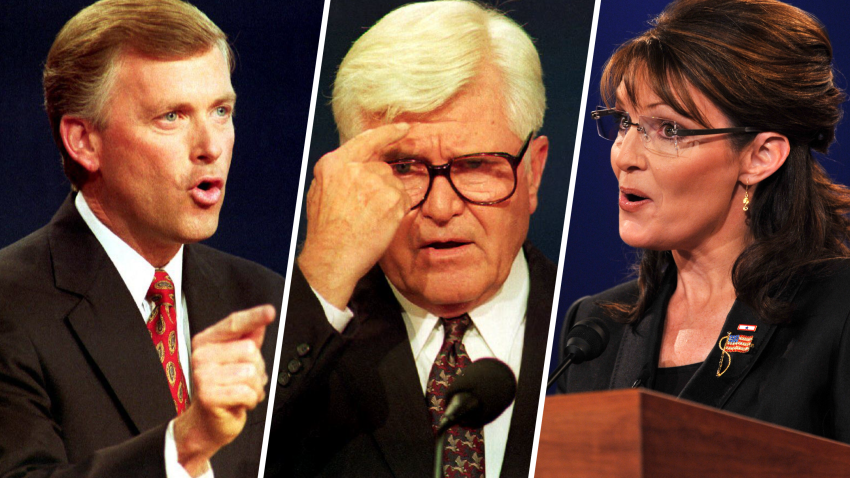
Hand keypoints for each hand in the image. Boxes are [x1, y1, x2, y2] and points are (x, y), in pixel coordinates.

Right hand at [173, 305, 274, 476]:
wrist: (204, 424)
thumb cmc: (221, 391)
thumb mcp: (234, 362)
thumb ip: (247, 340)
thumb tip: (260, 323)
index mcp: (206, 342)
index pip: (234, 323)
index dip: (254, 317)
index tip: (270, 312)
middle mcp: (201, 355)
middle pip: (250, 350)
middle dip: (257, 369)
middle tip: (245, 381)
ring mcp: (203, 375)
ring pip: (251, 372)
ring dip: (255, 387)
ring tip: (243, 393)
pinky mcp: (209, 395)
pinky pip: (247, 391)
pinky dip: (251, 400)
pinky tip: (240, 403)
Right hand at [298, 123, 410, 308]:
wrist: (332, 257)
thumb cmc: (325, 231)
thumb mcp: (319, 191)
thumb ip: (339, 172)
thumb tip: (356, 165)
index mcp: (335, 163)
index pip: (367, 140)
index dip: (389, 132)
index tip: (403, 128)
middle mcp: (356, 168)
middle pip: (382, 167)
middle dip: (380, 186)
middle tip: (367, 209)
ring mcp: (376, 182)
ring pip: (394, 183)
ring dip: (388, 199)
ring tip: (369, 218)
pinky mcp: (393, 198)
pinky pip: (404, 198)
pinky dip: (397, 210)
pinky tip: (380, 222)